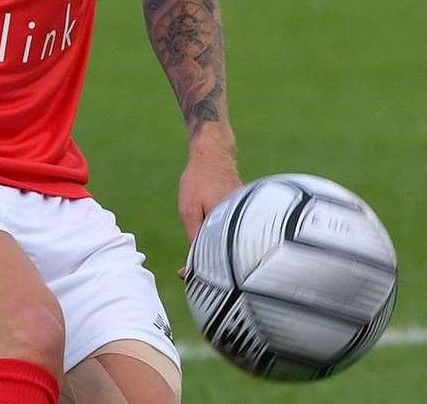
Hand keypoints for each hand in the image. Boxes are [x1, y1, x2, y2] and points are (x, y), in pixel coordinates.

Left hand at [177, 137, 241, 276]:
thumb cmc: (199, 180)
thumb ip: (195, 236)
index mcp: (227, 226)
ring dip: (213, 247)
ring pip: (228, 240)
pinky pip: (230, 229)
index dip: (197, 269)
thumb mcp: (188, 210)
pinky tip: (209, 232)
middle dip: (207, 262)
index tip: (183, 275)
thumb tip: (196, 260)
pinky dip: (220, 234)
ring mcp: (243, 217)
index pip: (215, 258)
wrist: (213, 152)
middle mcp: (240, 223)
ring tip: (197, 251)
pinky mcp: (242, 211)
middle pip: (225, 252)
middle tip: (187, 268)